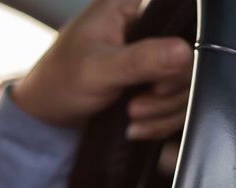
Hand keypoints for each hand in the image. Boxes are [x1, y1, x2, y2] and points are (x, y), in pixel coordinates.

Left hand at [7, 0, 192, 141]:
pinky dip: (159, 121)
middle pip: (188, 56)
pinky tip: (135, 127)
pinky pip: (174, 104)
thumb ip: (141, 60)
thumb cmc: (59, 82)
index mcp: (130, 7)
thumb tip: (184, 52)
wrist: (47, 119)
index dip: (178, 49)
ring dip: (162, 110)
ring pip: (184, 85)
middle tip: (136, 105)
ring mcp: (151, 59)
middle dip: (167, 90)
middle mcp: (145, 28)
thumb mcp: (99, 69)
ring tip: (132, 117)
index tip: (157, 79)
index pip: (178, 17)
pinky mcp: (152, 85)